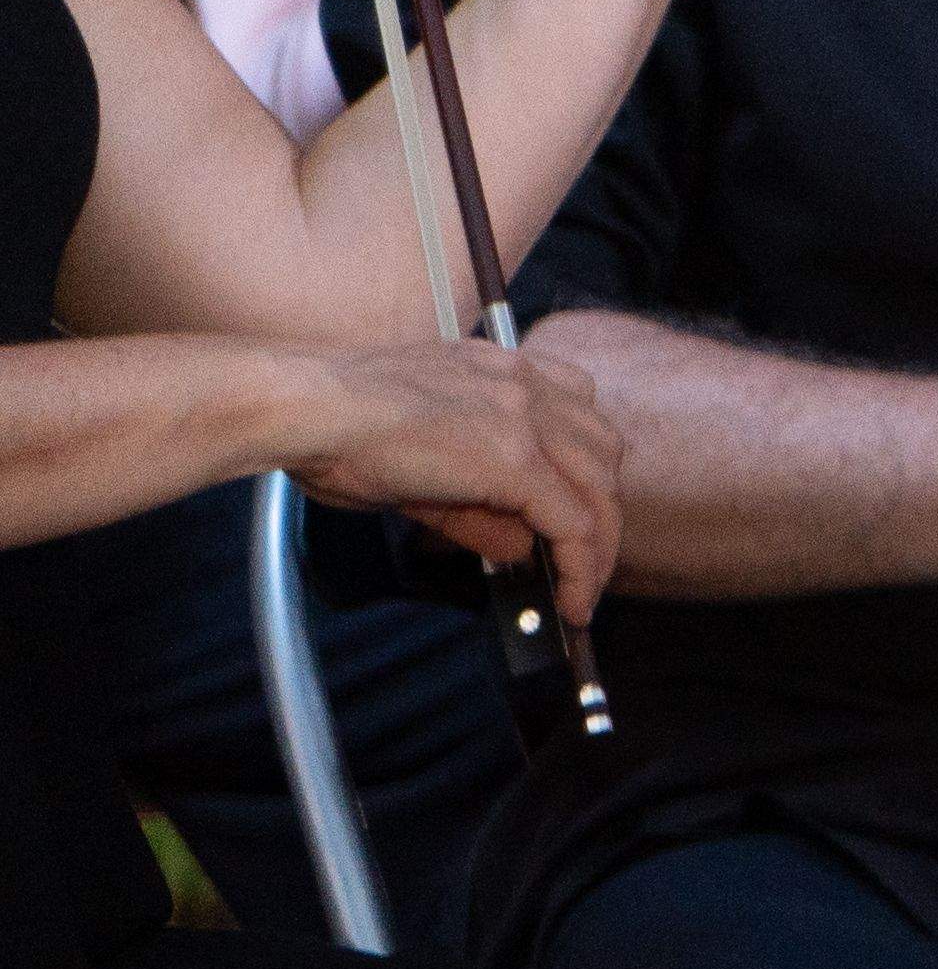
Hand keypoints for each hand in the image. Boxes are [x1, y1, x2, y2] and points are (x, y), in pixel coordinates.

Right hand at [273, 334, 627, 621]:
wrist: (304, 407)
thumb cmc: (336, 430)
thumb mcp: (421, 466)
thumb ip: (478, 506)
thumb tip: (522, 548)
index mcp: (504, 370)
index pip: (578, 414)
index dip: (586, 468)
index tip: (577, 511)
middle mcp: (526, 383)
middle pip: (602, 451)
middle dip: (601, 508)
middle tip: (584, 560)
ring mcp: (526, 418)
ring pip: (599, 489)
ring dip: (598, 546)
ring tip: (581, 591)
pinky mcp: (515, 459)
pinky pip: (572, 522)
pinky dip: (581, 564)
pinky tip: (570, 599)